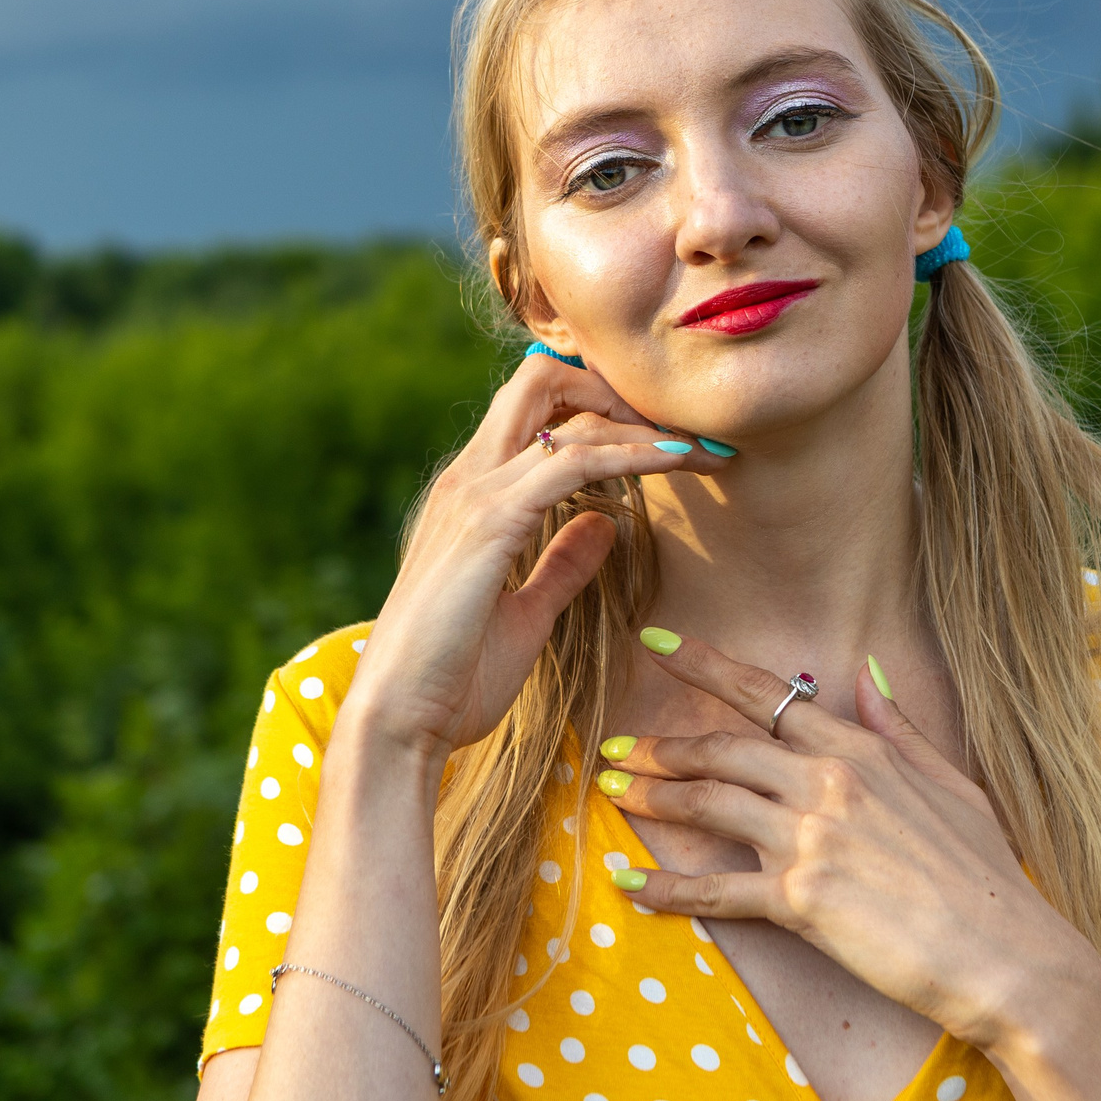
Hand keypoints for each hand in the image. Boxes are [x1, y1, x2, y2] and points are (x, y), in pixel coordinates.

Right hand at [343, 355, 719, 759]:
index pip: (534, 409)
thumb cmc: (452, 679)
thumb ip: (562, 564)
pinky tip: (676, 462)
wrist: (398, 720)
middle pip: (542, 380)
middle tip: (680, 427)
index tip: (662, 438)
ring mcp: (475, 495)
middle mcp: (469, 478)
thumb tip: (606, 523)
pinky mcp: (490, 522)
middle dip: (617, 390)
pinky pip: (573, 463)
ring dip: (644, 426)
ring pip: (569, 418)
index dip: (598, 408)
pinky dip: (631, 454)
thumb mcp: (525, 614)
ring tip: (701, 447)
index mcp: (472, 495)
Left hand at [599, 636, 1100, 1052]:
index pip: (771, 696)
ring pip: (709, 804)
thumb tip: (866, 677)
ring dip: (651, 798)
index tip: (660, 643)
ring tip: (609, 793)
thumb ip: (900, 731)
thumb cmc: (988, 877)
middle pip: (724, 749)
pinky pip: (716, 890)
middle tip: (614, 746)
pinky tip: (628, 886)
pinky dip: (666, 889)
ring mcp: (813, 840)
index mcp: (864, 752)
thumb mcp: (953, 786)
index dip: (708, 666)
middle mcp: (831, 784)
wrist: (1008, 955)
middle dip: (662, 746)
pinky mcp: (802, 901)